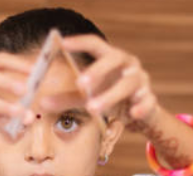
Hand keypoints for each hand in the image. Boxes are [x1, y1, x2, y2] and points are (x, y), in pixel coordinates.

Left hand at [44, 35, 160, 128]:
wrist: (138, 113)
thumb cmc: (110, 97)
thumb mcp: (87, 97)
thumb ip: (67, 99)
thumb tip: (42, 104)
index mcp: (110, 58)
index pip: (96, 44)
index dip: (80, 42)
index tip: (64, 43)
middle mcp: (127, 65)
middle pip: (114, 59)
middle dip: (97, 71)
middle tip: (80, 84)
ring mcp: (140, 81)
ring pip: (128, 83)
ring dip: (110, 95)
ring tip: (93, 108)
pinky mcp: (149, 99)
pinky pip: (147, 101)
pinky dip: (140, 107)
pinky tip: (131, 114)